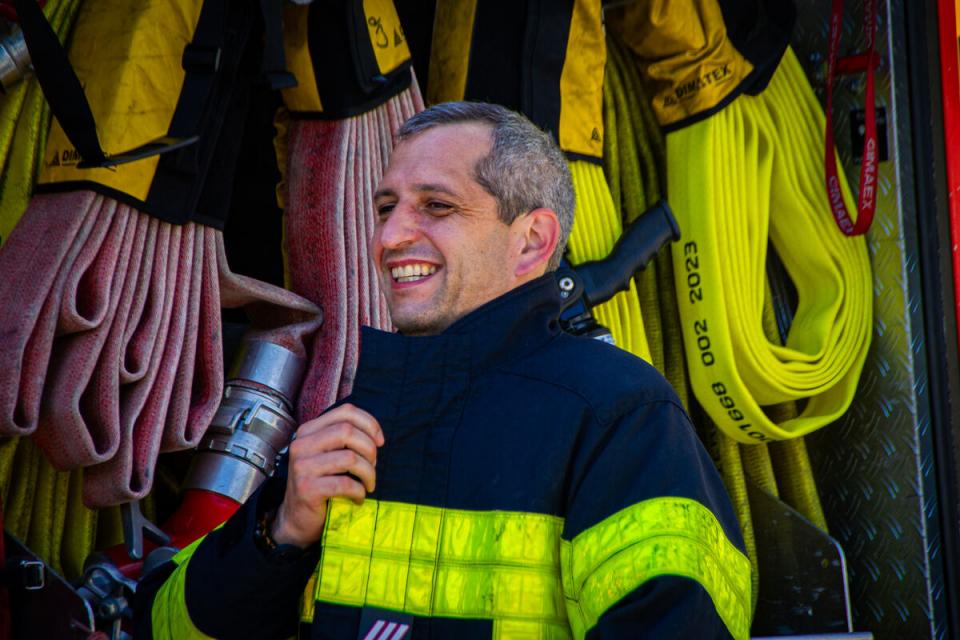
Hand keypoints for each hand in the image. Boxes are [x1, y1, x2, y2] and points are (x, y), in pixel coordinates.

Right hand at [271, 403, 383, 547]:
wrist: (297, 519)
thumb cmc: (321, 483)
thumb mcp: (329, 455)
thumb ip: (345, 440)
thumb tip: (377, 436)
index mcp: (308, 431)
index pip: (346, 411)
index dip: (369, 423)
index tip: (380, 442)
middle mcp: (302, 444)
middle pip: (348, 431)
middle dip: (369, 449)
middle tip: (372, 467)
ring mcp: (302, 466)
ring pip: (350, 458)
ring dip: (368, 473)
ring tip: (368, 484)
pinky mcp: (306, 488)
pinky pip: (344, 484)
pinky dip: (358, 491)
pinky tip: (358, 498)